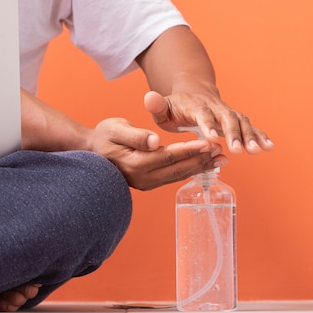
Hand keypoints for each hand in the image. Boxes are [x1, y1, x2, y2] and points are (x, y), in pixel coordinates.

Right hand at [87, 118, 226, 190]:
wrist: (90, 151)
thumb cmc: (102, 136)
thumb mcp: (115, 129)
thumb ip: (135, 135)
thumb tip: (154, 141)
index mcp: (136, 164)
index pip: (169, 157)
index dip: (189, 150)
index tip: (208, 143)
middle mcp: (142, 178)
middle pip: (178, 170)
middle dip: (201, 161)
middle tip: (222, 153)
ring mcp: (145, 183)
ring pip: (177, 176)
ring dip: (199, 167)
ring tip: (219, 159)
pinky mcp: (148, 183)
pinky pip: (172, 177)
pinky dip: (189, 170)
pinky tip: (203, 165)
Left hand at [144, 90, 273, 154]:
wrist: (193, 91)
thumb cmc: (175, 106)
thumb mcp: (163, 107)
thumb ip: (157, 106)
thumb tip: (149, 98)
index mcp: (195, 105)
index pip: (202, 114)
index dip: (208, 125)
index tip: (212, 138)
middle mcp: (215, 107)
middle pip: (227, 117)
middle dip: (234, 133)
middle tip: (239, 150)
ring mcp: (227, 112)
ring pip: (241, 121)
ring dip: (250, 136)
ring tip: (258, 151)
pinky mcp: (236, 119)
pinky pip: (250, 126)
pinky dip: (261, 135)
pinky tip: (269, 147)